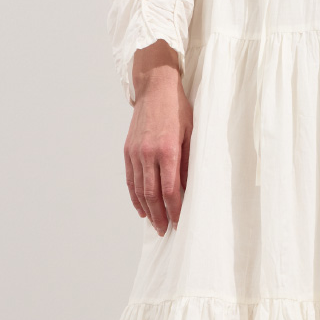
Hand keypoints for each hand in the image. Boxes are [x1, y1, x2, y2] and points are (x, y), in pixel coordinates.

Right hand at [124, 41, 192, 234]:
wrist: (155, 89)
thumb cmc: (178, 109)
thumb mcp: (191, 133)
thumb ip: (188, 162)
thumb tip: (188, 188)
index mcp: (167, 150)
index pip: (171, 190)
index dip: (175, 209)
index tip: (180, 222)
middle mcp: (148, 153)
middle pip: (153, 194)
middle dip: (160, 215)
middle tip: (166, 230)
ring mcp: (135, 153)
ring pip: (139, 189)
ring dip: (147, 210)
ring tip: (154, 223)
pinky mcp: (127, 150)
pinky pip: (130, 179)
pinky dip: (135, 196)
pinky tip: (141, 208)